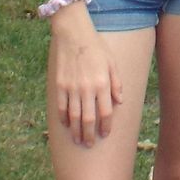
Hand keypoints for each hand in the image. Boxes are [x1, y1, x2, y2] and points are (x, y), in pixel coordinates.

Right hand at [49, 12, 123, 147]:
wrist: (74, 35)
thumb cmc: (97, 48)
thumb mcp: (112, 63)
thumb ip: (116, 83)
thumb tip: (120, 101)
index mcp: (102, 84)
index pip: (106, 112)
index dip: (105, 126)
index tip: (105, 134)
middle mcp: (87, 88)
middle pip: (88, 119)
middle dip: (89, 135)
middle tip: (89, 144)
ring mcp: (72, 88)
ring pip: (74, 116)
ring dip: (76, 131)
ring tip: (78, 140)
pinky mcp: (60, 85)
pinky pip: (61, 106)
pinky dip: (63, 118)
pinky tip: (66, 125)